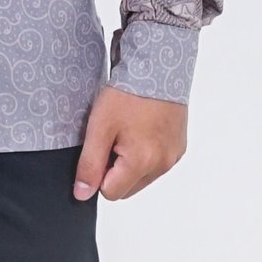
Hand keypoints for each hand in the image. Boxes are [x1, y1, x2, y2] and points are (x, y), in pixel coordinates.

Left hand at [73, 85, 188, 200]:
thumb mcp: (99, 127)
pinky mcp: (179, 147)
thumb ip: (89, 164)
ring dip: (131, 163)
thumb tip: (82, 194)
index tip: (100, 147)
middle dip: (115, 170)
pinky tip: (141, 129)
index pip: (110, 193)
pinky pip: (158, 163)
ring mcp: (173, 156)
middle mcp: (162, 165)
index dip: (99, 173)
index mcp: (142, 163)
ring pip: (143, 177)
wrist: (156, 68)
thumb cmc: (127, 95)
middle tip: (112, 138)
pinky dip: (147, 154)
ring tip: (126, 131)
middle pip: (128, 188)